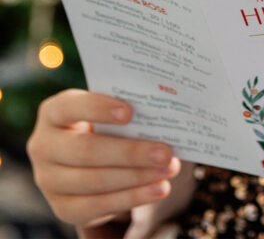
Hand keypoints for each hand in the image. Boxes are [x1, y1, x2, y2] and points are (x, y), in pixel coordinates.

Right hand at [27, 89, 181, 226]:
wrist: (81, 158)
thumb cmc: (101, 124)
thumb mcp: (104, 111)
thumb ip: (123, 110)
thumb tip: (164, 117)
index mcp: (53, 112)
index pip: (71, 107)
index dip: (99, 108)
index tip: (130, 111)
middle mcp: (43, 146)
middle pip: (86, 151)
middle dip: (130, 152)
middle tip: (165, 151)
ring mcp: (48, 181)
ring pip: (95, 181)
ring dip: (137, 177)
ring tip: (169, 170)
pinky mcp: (62, 208)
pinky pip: (98, 207)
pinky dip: (133, 197)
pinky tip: (158, 189)